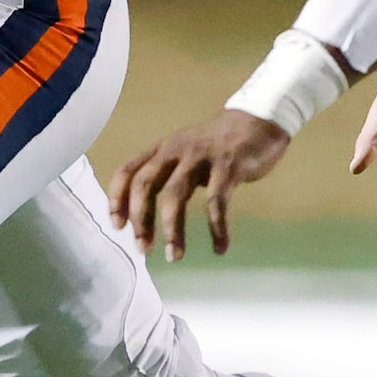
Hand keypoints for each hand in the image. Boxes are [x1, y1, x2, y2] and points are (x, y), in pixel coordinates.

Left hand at [108, 109, 291, 261]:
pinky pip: (217, 202)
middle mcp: (176, 150)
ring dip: (172, 229)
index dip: (117, 199)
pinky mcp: (227, 166)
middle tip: (144, 248)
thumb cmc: (218, 145)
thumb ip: (166, 175)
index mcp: (162, 149)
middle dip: (141, 219)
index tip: (117, 226)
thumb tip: (144, 215)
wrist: (258, 120)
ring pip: (175, 195)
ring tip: (175, 255)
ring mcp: (201, 157)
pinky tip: (220, 247)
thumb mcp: (185, 153)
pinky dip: (217, 228)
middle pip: (145, 184)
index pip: (127, 171)